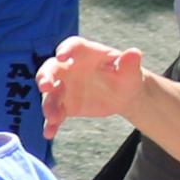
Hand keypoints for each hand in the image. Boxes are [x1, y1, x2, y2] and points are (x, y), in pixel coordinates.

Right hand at [37, 36, 152, 133]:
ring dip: (49, 105)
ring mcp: (64, 87)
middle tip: (45, 87)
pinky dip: (50, 123)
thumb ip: (130, 62)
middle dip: (45, 77)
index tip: (61, 56)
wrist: (122, 95)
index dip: (66, 49)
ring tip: (53, 118)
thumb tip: (134, 52)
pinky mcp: (64, 105)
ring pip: (50, 94)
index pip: (73, 46)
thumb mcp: (130, 71)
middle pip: (51, 68)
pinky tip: (49, 133)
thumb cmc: (126, 77)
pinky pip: (55, 113)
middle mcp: (68, 68)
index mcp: (85, 54)